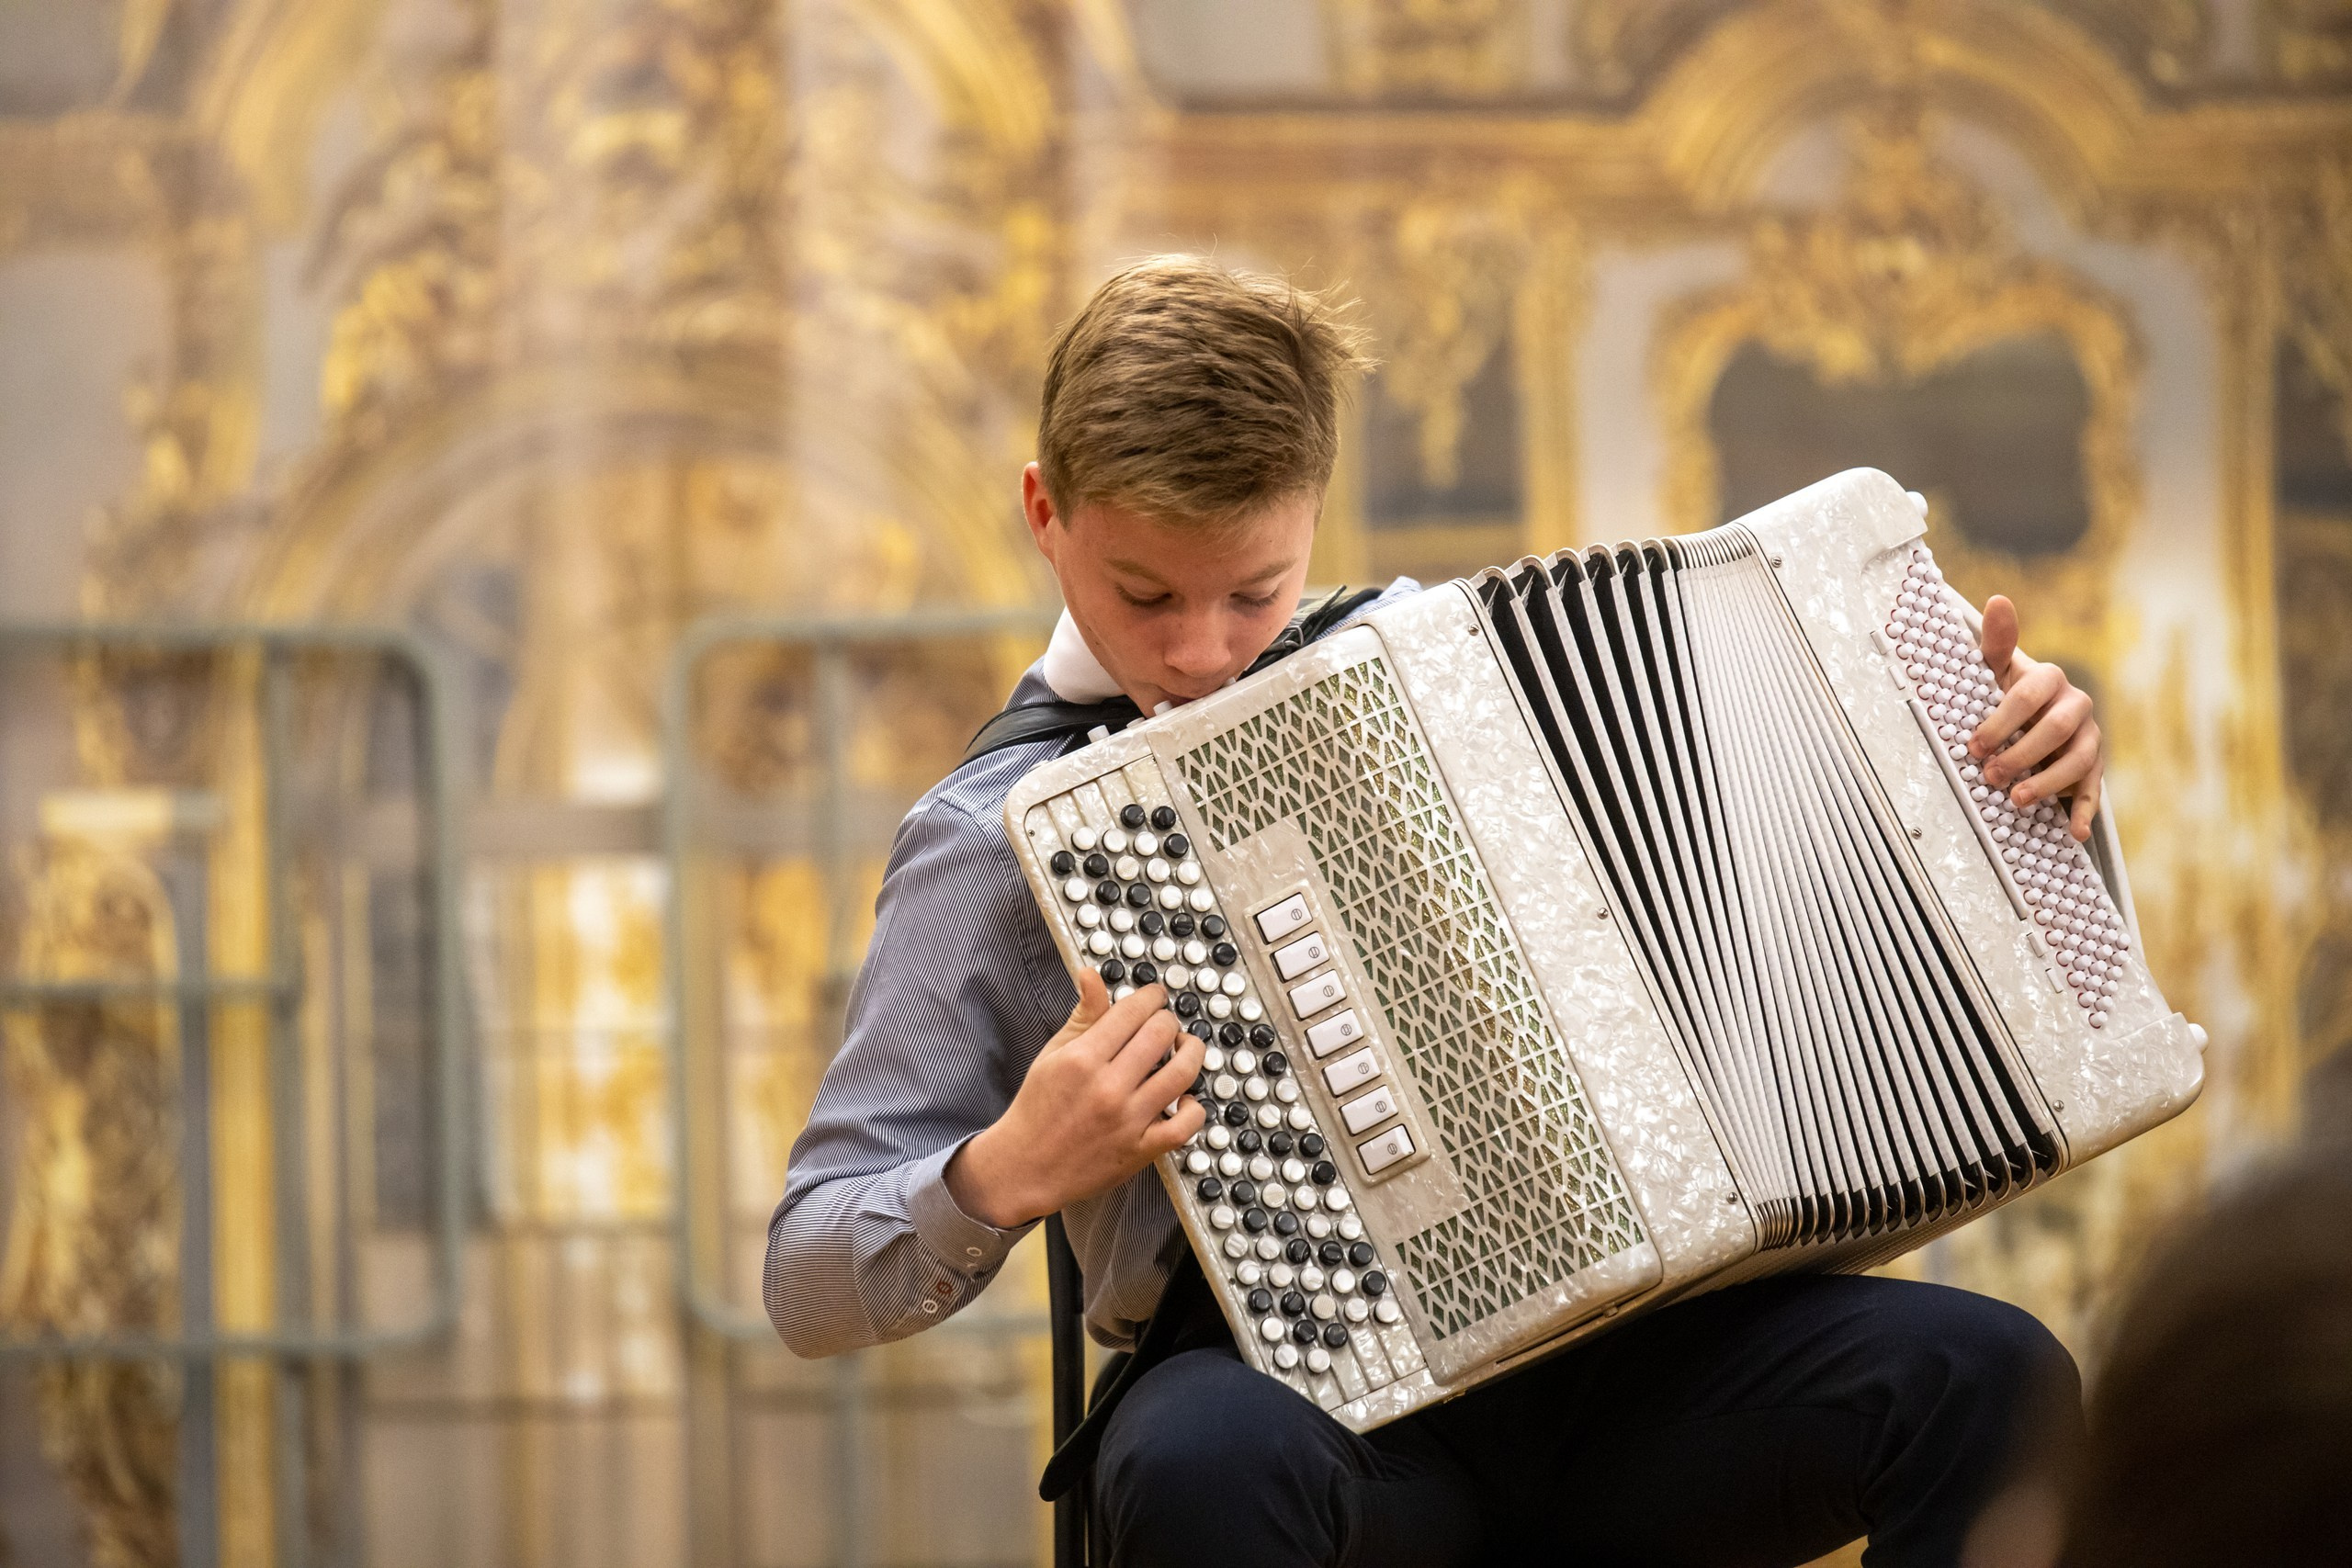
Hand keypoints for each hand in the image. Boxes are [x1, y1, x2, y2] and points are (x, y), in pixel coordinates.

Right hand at [946, 974, 1205, 1228]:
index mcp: (1082, 1058)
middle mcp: (1107, 1086)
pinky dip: (1193, 1108)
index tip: (1154, 996)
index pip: (1132, 1011)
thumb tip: (1092, 975)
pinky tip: (1184, 1098)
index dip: (1151, 996)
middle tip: (1164, 1024)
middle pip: (1161, 1034)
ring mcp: (1127, 1120)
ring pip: (1182, 1073)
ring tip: (1184, 1049)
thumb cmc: (1038, 1108)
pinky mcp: (1140, 1150)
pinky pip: (1185, 1125)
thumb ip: (1082, 1016)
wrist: (1025, 1167)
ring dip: (1192, 1053)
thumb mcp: (1053, 1054)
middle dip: (1168, 1021)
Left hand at [1969, 594, 2104, 840]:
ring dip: (2048, 782)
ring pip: (2079, 760)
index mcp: (2048, 679)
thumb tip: (1998, 599)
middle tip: (1990, 775)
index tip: (1972, 744)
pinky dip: (2085, 812)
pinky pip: (2097, 791)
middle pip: (2057, 728)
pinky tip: (2075, 832)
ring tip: (2016, 800)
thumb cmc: (2006, 694)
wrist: (2034, 718)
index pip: (2029, 694)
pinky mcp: (2094, 768)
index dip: (2001, 720)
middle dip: (2023, 753)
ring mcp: (2088, 737)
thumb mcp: (1996, 671)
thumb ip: (1996, 643)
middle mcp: (2075, 706)